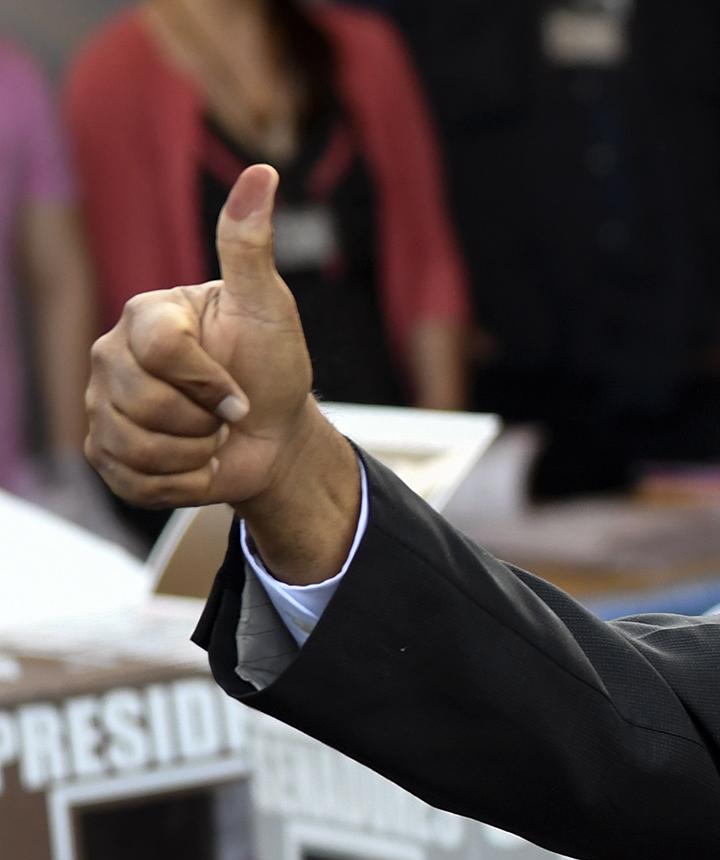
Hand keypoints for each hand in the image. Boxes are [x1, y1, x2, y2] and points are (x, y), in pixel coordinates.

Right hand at [84, 165, 327, 511]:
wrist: (274, 435)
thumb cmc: (271, 365)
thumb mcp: (268, 305)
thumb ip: (249, 245)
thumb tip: (262, 174)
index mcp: (145, 316)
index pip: (161, 351)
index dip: (210, 381)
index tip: (241, 390)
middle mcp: (111, 357)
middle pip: (143, 403)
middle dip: (203, 419)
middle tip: (225, 411)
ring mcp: (102, 406)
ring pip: (135, 444)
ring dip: (192, 453)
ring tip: (208, 434)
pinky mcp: (105, 453)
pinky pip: (132, 479)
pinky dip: (179, 482)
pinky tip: (193, 461)